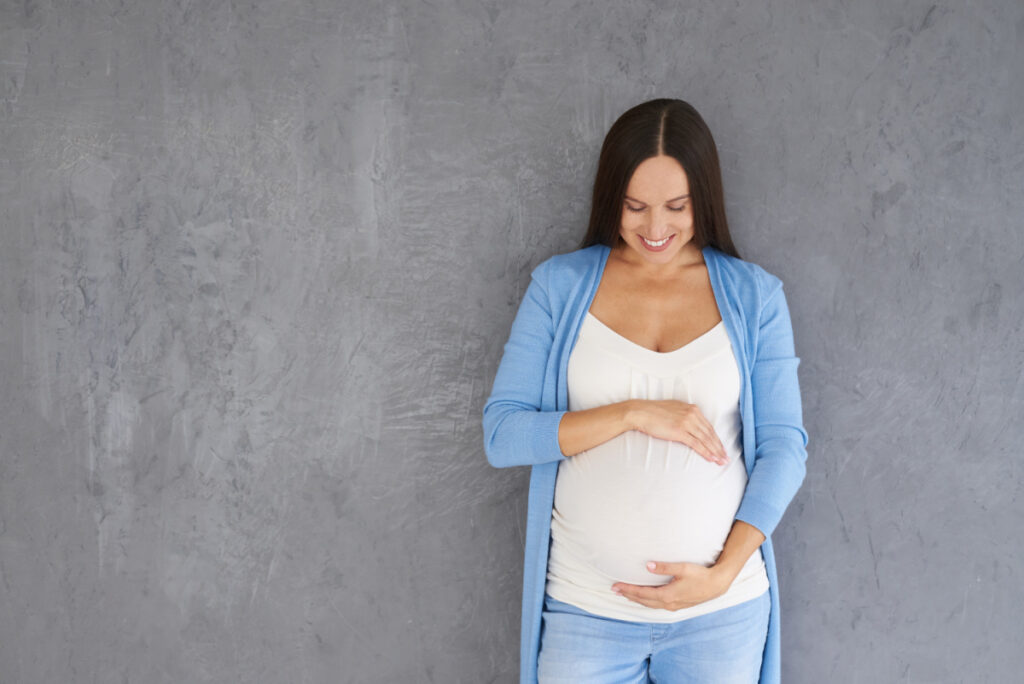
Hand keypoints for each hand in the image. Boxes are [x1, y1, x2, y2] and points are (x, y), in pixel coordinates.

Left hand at [611, 561, 729, 610]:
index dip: (628, 589)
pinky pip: (657, 605)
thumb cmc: (700, 574)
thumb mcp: (682, 568)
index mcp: (667, 595)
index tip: (616, 586)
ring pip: (650, 604)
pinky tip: (644, 598)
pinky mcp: (678, 605)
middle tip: (615, 590)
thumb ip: (664, 567)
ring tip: (626, 594)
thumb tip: (647, 566)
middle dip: (628, 595)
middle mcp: (668, 603)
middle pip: (643, 601)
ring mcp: (673, 606)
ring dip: (637, 599)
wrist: (716, 585)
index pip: (642, 593)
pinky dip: (647, 601)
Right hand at [630, 400, 728, 464]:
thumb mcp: (674, 409)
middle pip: (710, 434)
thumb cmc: (654, 412)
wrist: (641, 412)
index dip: (717, 439)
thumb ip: (685, 415)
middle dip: (719, 447)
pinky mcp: (680, 431)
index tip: (722, 448)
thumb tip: (690, 424)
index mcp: (693, 409)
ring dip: (715, 452)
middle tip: (726, 458)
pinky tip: (711, 458)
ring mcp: (687, 423)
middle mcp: (693, 415)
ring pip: (706, 440)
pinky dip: (705, 452)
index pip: (709, 427)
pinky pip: (696, 444)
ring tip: (721, 461)